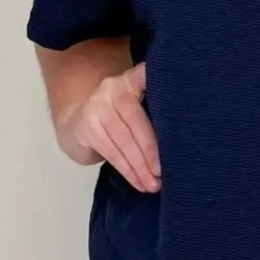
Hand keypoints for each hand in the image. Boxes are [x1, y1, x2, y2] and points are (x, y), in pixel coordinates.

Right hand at [58, 61, 161, 192]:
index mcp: (131, 80)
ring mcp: (96, 107)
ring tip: (153, 184)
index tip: (174, 88)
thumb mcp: (135, 107)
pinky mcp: (84, 128)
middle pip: (135, 119)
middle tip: (163, 172)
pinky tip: (138, 182)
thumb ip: (152, 111)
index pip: (145, 75)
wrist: (77, 122)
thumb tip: (181, 142)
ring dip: (139, 166)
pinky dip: (127, 170)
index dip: (154, 80)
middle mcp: (112, 88)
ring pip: (122, 139)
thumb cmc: (120, 119)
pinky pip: (110, 151)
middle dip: (151, 149)